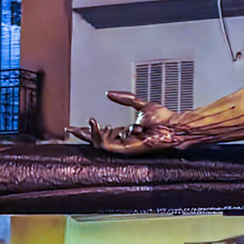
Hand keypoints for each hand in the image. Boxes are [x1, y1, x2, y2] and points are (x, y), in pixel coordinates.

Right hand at [67, 92, 184, 153]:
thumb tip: (108, 94)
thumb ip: (124, 99)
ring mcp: (125, 146)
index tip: (72, 127)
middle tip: (70, 129)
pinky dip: (101, 137)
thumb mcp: (140, 104)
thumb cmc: (164, 119)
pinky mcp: (127, 149)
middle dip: (82, 135)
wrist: (174, 125)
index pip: (102, 133)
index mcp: (125, 132)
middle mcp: (123, 141)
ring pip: (100, 144)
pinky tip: (100, 126)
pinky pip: (108, 146)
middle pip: (96, 141)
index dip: (87, 129)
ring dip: (91, 134)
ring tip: (89, 122)